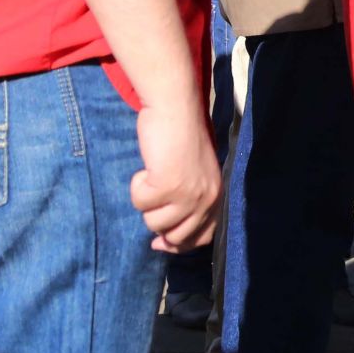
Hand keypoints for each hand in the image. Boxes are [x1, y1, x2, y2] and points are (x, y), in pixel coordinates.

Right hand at [129, 101, 221, 253]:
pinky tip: (147, 166)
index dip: (178, 244)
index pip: (202, 239)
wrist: (176, 108)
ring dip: (146, 199)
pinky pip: (139, 202)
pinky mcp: (166, 186)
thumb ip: (188, 204)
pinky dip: (137, 184)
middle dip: (158, 219)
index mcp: (216, 197)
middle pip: (175, 237)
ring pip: (153, 222)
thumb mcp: (195, 175)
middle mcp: (206, 200)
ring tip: (154, 173)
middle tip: (153, 194)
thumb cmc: (182, 138)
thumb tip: (162, 241)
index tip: (159, 242)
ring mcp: (187, 195)